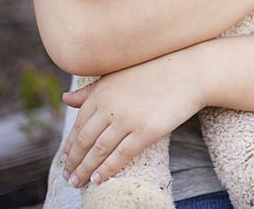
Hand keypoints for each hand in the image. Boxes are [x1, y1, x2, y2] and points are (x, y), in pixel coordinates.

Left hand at [59, 49, 204, 188]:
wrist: (188, 71)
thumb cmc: (154, 71)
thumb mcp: (117, 76)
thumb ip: (90, 90)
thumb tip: (64, 99)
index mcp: (101, 92)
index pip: (79, 126)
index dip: (70, 147)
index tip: (65, 161)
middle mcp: (110, 106)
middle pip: (85, 141)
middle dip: (74, 162)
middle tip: (68, 177)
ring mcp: (128, 119)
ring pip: (99, 150)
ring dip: (86, 169)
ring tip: (78, 182)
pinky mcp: (146, 131)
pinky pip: (121, 155)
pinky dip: (107, 169)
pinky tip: (98, 179)